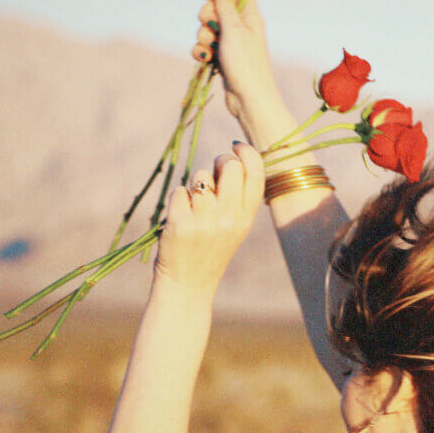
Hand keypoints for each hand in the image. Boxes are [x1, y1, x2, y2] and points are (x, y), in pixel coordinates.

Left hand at [154, 142, 264, 295]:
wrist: (188, 285)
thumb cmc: (210, 250)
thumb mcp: (235, 227)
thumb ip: (237, 197)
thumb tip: (232, 158)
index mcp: (247, 217)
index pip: (256, 172)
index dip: (247, 152)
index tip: (235, 147)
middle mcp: (229, 218)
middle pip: (230, 165)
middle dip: (219, 161)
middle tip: (212, 172)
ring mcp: (205, 221)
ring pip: (200, 176)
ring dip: (195, 184)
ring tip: (195, 205)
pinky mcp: (181, 224)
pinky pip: (179, 192)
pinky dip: (178, 200)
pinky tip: (181, 217)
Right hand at [194, 0, 279, 126]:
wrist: (248, 99)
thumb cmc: (245, 64)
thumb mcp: (234, 29)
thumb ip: (226, 5)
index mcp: (250, 15)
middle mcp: (242, 26)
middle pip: (216, 7)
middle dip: (206, 16)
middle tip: (213, 29)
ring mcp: (231, 43)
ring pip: (208, 28)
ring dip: (203, 37)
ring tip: (211, 49)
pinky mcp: (222, 57)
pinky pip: (205, 46)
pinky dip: (202, 51)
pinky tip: (205, 59)